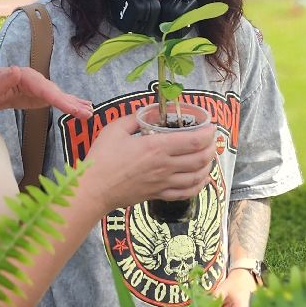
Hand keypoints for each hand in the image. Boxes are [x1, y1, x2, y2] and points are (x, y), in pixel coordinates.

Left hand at [0, 67, 93, 119]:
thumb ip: (4, 79)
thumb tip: (16, 71)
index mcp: (26, 77)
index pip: (44, 89)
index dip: (58, 99)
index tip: (71, 107)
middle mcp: (36, 80)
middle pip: (56, 93)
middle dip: (72, 103)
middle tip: (87, 114)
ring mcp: (39, 88)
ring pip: (59, 97)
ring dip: (75, 105)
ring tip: (90, 113)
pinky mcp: (40, 97)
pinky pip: (57, 101)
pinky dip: (70, 104)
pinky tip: (83, 108)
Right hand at [84, 111, 217, 207]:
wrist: (93, 189)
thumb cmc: (102, 158)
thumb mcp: (115, 129)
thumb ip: (135, 118)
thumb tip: (148, 112)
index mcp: (156, 147)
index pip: (193, 141)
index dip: (208, 133)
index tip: (211, 126)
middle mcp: (165, 166)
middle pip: (200, 158)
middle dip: (211, 147)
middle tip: (211, 139)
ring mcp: (163, 183)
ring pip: (197, 176)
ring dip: (208, 165)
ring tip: (208, 156)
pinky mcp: (158, 195)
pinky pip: (186, 193)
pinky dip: (198, 185)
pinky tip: (200, 178)